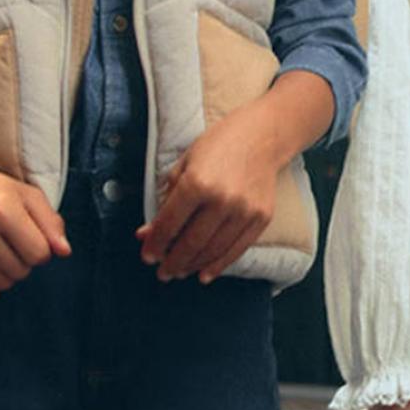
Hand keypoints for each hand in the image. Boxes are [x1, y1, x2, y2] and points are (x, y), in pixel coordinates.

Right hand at [0, 169, 70, 308]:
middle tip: (16, 244)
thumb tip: (64, 252)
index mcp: (1, 208)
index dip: (44, 249)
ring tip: (1, 253)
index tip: (35, 239)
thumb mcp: (28, 195)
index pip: (39, 253)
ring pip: (2, 284)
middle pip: (22, 270)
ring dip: (9, 273)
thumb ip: (51, 223)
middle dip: (26, 261)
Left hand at [137, 107, 280, 284]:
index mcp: (197, 183)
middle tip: (163, 272)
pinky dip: (219, 265)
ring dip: (192, 266)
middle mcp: (222, 200)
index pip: (169, 225)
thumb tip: (147, 234)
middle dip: (172, 262)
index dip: (155, 245)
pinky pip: (237, 249)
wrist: (263, 135)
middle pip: (190, 243)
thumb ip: (166, 201)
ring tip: (180, 271)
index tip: (147, 256)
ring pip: (212, 251)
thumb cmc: (219, 145)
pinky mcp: (261, 217)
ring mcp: (244, 211)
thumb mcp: (184, 165)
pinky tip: (205, 274)